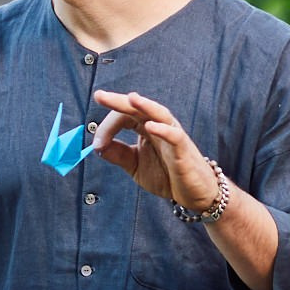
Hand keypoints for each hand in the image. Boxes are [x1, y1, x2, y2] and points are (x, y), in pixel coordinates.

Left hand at [91, 87, 220, 212]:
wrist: (193, 193)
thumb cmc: (166, 175)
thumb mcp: (134, 165)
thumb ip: (117, 154)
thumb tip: (96, 146)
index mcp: (145, 128)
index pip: (123, 117)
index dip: (107, 127)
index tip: (96, 145)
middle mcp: (158, 126)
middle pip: (138, 108)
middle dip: (118, 101)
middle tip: (100, 96)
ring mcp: (172, 136)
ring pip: (159, 114)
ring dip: (145, 105)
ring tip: (131, 98)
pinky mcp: (183, 150)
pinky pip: (174, 136)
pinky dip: (163, 130)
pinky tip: (151, 127)